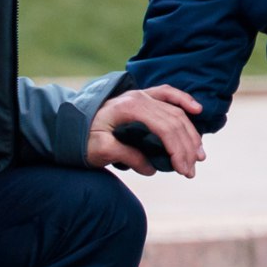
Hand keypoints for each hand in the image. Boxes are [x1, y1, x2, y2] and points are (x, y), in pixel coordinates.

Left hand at [86, 85, 205, 176]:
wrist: (68, 123)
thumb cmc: (82, 137)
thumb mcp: (99, 150)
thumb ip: (126, 156)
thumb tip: (151, 168)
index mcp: (130, 108)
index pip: (164, 128)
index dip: (178, 150)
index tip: (182, 170)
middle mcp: (139, 97)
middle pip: (174, 121)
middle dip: (186, 148)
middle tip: (190, 171)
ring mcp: (141, 95)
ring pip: (176, 112)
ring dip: (191, 134)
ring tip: (199, 156)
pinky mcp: (141, 97)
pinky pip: (168, 94)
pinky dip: (184, 100)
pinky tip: (198, 109)